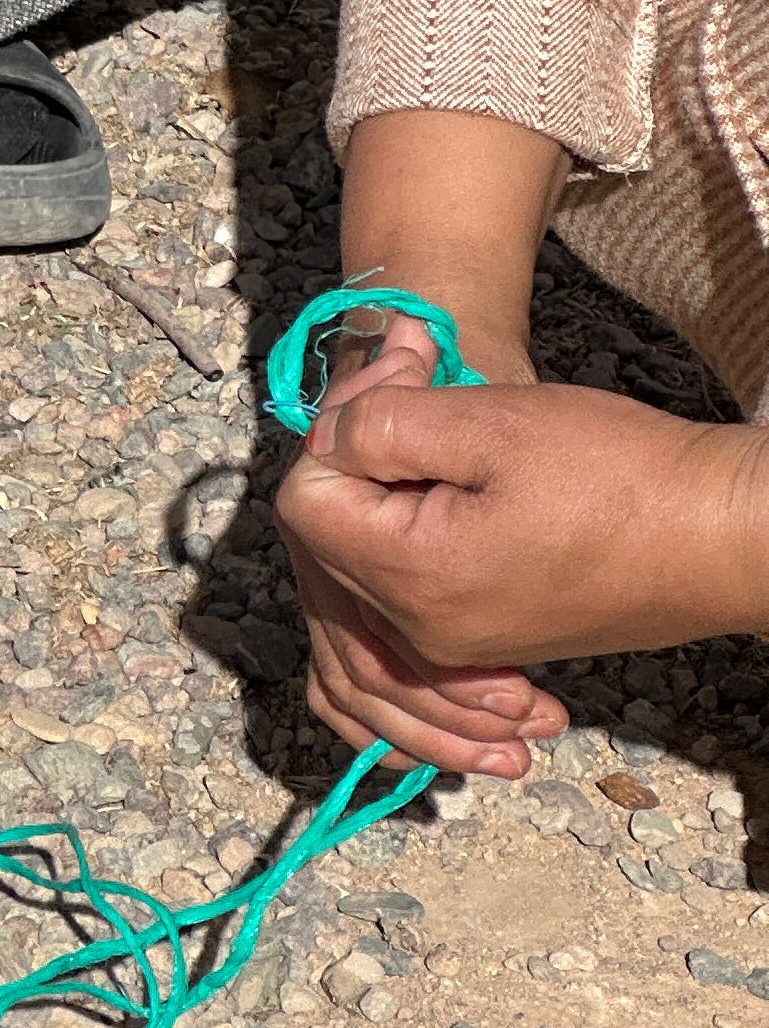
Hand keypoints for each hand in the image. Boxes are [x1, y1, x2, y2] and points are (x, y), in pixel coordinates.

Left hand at [278, 323, 768, 774]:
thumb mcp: (485, 422)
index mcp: (410, 581)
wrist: (722, 538)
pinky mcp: (492, 642)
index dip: (338, 428)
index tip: (404, 380)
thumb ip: (383, 423)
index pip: (305, 505)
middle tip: (422, 389)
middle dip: (358, 457)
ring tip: (438, 434)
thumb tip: (329, 436)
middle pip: (330, 540)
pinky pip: (409, 614)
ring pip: (365, 573)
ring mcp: (458, 647)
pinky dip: (410, 542)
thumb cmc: (618, 477)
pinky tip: (446, 486)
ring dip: (381, 498)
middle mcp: (423, 632)